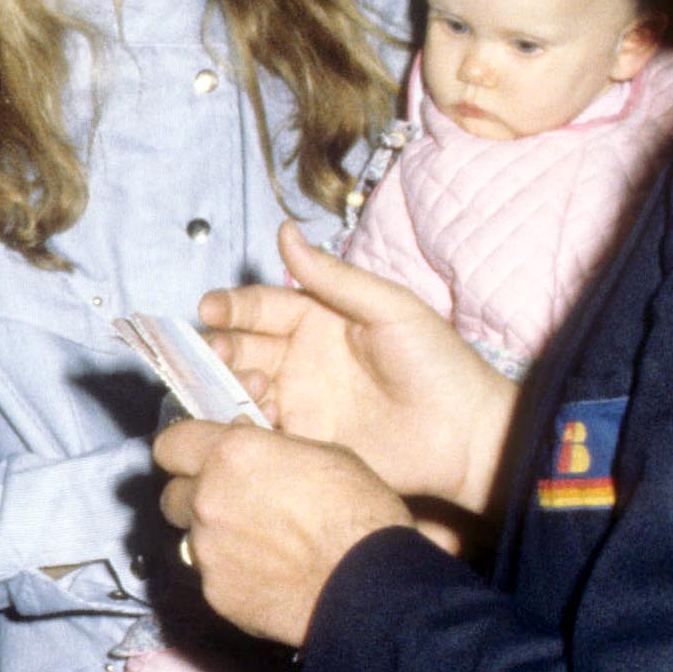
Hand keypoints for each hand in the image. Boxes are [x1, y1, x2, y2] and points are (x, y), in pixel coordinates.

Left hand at [155, 415, 413, 646]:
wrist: (368, 587)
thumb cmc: (358, 513)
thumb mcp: (322, 454)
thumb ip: (267, 449)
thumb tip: (244, 446)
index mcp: (231, 455)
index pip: (170, 444)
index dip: (185, 449)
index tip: (201, 456)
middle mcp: (207, 499)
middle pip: (172, 494)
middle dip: (196, 495)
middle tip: (232, 501)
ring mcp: (206, 550)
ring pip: (191, 536)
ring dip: (213, 535)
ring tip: (259, 543)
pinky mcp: (214, 592)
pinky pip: (210, 575)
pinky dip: (230, 572)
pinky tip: (267, 574)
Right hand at [199, 222, 518, 515]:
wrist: (463, 434)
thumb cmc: (437, 363)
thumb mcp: (388, 307)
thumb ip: (334, 276)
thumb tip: (285, 231)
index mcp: (317, 318)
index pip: (260, 306)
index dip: (232, 307)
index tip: (209, 309)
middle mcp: (298, 357)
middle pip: (240, 347)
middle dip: (219, 347)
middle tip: (216, 353)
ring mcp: (297, 400)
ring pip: (240, 387)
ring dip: (229, 385)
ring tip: (253, 386)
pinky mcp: (300, 440)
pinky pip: (256, 430)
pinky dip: (241, 424)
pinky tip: (250, 421)